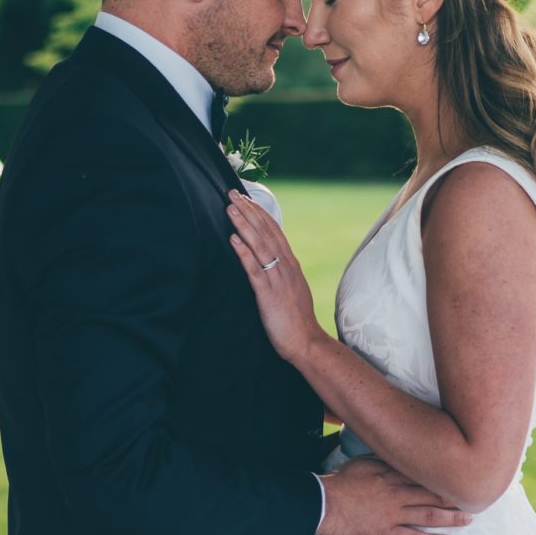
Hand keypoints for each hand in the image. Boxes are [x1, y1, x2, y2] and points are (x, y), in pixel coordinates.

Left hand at [227, 190, 319, 365]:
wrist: (306, 342)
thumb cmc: (296, 320)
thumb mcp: (291, 289)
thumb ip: (282, 273)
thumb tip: (271, 262)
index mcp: (291, 264)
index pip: (274, 231)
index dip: (259, 212)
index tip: (246, 198)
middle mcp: (286, 267)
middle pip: (266, 232)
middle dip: (248, 211)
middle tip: (232, 192)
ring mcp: (278, 280)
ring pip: (259, 246)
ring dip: (243, 225)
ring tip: (229, 208)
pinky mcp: (269, 295)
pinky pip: (254, 270)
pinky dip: (244, 253)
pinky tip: (233, 240)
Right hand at [318, 454, 474, 534]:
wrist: (323, 503)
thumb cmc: (340, 481)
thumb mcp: (363, 462)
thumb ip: (384, 461)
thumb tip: (399, 458)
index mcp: (392, 474)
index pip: (426, 474)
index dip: (446, 476)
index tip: (463, 475)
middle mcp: (398, 493)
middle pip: (433, 494)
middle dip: (456, 496)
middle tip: (476, 498)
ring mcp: (394, 514)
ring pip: (429, 515)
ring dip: (451, 518)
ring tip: (469, 519)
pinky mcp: (386, 532)